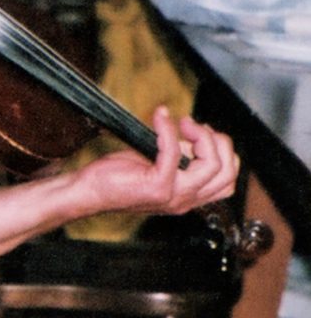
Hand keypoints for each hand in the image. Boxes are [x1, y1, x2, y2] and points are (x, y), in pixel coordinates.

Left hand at [75, 105, 239, 216]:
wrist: (89, 192)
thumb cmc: (116, 177)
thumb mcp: (156, 165)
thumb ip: (179, 156)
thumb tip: (192, 135)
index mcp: (188, 196)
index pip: (228, 180)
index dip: (222, 151)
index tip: (199, 132)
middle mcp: (186, 200)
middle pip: (227, 172)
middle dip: (218, 141)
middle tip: (193, 126)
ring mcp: (173, 195)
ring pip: (213, 165)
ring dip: (201, 136)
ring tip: (182, 123)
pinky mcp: (157, 186)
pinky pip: (174, 153)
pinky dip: (168, 130)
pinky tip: (159, 118)